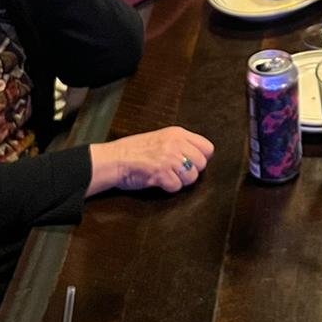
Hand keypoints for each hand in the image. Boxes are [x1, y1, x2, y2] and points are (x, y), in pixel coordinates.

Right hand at [88, 126, 215, 193]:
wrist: (113, 159)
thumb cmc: (133, 151)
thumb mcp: (161, 138)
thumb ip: (180, 144)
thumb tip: (199, 156)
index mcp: (177, 133)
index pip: (207, 148)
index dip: (201, 158)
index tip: (191, 163)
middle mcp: (176, 143)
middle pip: (201, 164)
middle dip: (191, 172)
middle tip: (176, 172)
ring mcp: (169, 158)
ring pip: (191, 177)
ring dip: (180, 181)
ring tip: (166, 176)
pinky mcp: (161, 173)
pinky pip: (176, 187)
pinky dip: (168, 188)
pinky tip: (158, 181)